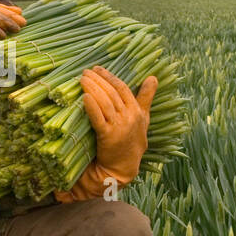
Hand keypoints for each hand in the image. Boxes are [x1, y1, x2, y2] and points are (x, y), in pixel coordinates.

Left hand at [54, 66, 156, 201]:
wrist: (124, 167)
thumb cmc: (132, 141)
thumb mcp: (143, 118)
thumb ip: (146, 98)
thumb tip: (153, 77)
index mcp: (137, 111)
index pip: (123, 88)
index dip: (109, 77)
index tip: (97, 68)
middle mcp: (129, 117)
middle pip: (112, 93)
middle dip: (98, 80)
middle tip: (85, 72)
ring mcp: (119, 127)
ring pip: (105, 103)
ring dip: (93, 89)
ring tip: (82, 80)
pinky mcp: (108, 136)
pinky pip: (99, 118)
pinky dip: (91, 106)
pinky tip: (84, 97)